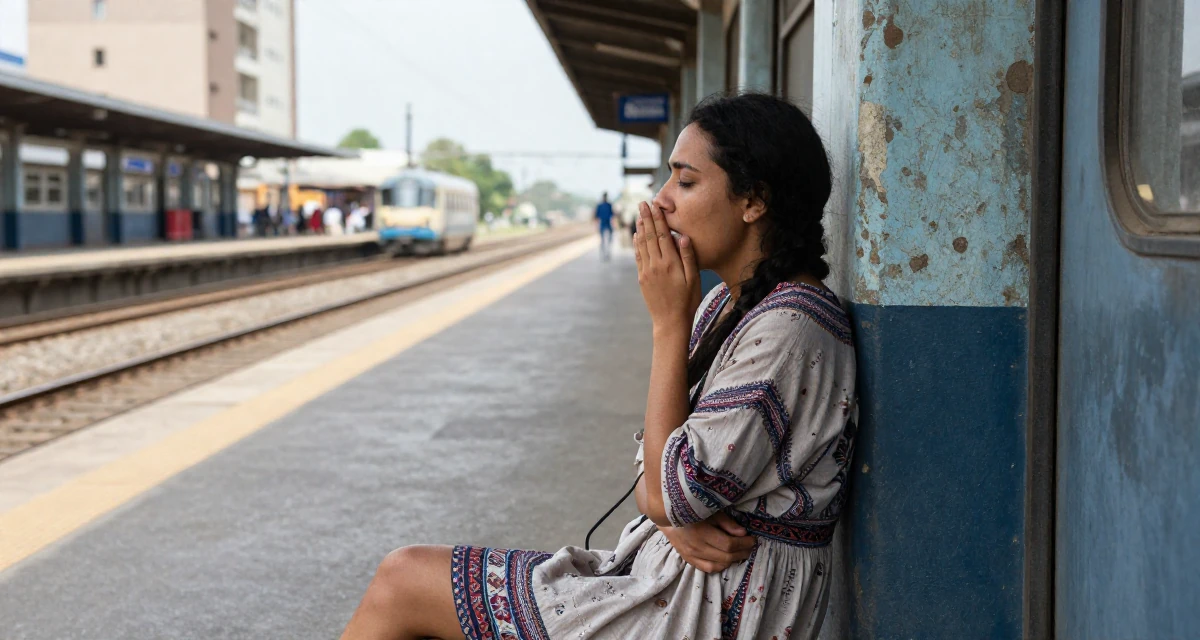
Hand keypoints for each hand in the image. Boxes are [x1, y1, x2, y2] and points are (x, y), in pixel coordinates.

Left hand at [634, 202, 700, 332]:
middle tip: (642, 203)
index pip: (662, 235)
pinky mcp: (642, 279)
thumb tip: (682, 236)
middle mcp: (656, 265)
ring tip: (639, 214)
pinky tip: (636, 235)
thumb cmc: (687, 301)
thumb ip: (688, 257)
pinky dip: (637, 244)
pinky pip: (638, 257)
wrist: (670, 322)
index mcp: (670, 263)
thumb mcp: (694, 280)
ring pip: (642, 244)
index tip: (655, 205)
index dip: (658, 219)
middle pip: (649, 236)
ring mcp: (647, 272)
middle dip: (646, 218)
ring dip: (640, 228)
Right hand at [659, 512, 756, 572]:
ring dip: (732, 561)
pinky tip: (726, 560)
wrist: (667, 517)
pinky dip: (720, 566)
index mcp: (702, 533)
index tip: (753, 539)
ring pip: (718, 565)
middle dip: (742, 552)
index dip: (744, 544)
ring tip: (740, 553)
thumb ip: (726, 523)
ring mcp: (692, 556)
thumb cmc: (691, 510)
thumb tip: (743, 533)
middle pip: (726, 556)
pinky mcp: (689, 560)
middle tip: (750, 547)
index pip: (729, 544)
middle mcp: (696, 547)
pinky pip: (707, 569)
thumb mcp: (710, 511)